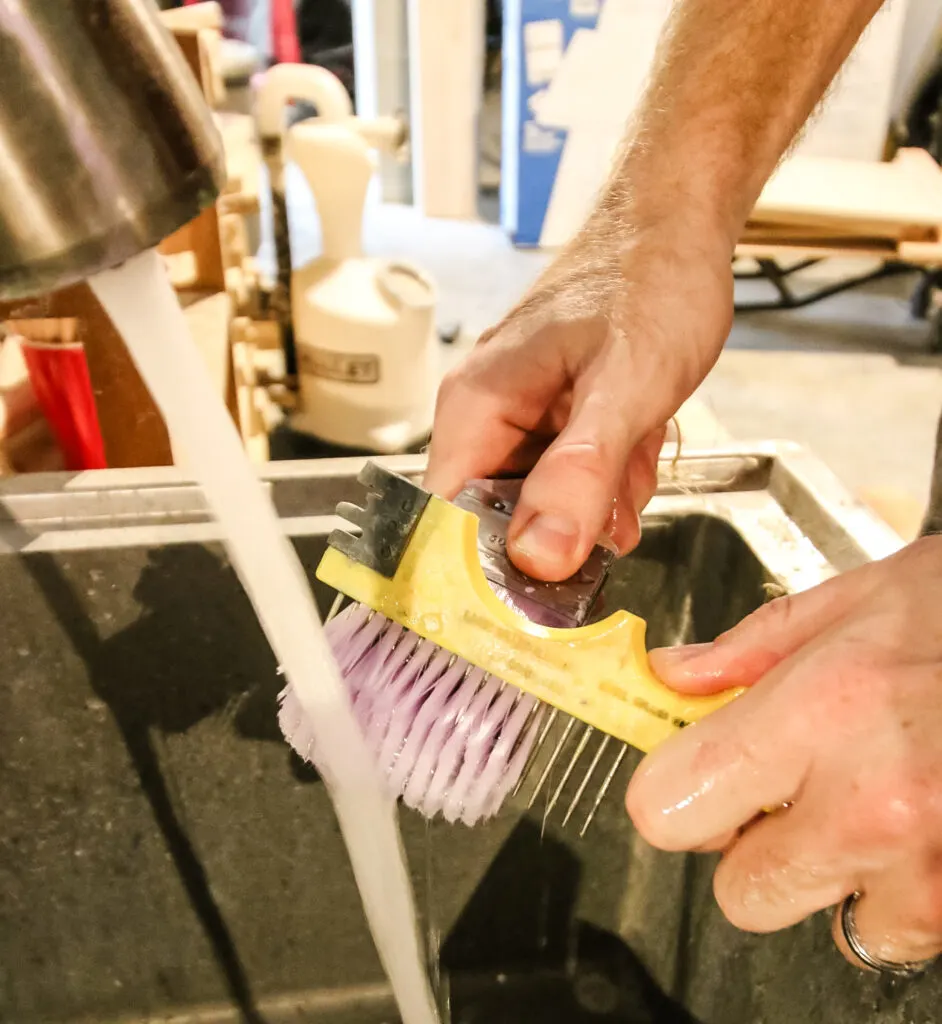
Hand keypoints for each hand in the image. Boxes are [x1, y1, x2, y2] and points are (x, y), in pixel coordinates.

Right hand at [423, 216, 732, 580]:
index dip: (480, 573)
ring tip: (633, 462)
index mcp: (475, 407)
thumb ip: (581, 472)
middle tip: (611, 512)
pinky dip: (608, 482)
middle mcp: (485, 416)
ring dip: (593, 505)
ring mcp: (521, 417)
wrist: (680, 225)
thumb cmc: (648, 278)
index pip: (442, 520)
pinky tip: (637, 451)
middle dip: (558, 534)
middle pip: (495, 522)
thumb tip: (539, 559)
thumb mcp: (625, 384)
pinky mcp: (555, 419)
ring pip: (541, 506)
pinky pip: (568, 480)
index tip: (532, 606)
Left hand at [626, 537, 941, 969]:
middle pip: (739, 889)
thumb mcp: (859, 597)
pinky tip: (922, 821)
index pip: (669, 807)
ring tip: (877, 795)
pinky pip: (897, 929)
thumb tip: (670, 680)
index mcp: (822, 711)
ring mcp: (932, 869)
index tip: (690, 770)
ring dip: (834, 869)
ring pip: (825, 918)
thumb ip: (749, 649)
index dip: (671, 789)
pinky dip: (898, 888)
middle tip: (792, 785)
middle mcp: (873, 804)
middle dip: (751, 842)